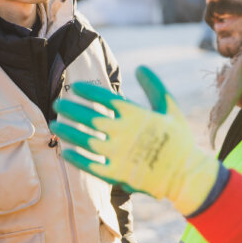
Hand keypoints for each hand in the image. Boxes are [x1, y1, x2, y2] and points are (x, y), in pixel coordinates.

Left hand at [51, 66, 219, 215]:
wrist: (186, 175)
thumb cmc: (178, 139)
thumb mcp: (170, 108)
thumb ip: (154, 86)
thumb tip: (139, 67)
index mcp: (137, 115)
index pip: (105, 98)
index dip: (87, 92)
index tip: (74, 88)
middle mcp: (124, 133)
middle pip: (90, 118)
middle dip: (71, 109)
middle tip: (57, 104)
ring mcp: (119, 154)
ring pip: (85, 140)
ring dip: (68, 131)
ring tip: (55, 124)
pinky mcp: (117, 174)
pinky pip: (91, 165)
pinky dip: (77, 158)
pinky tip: (66, 151)